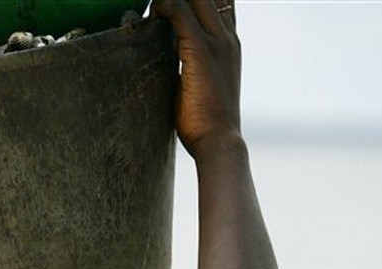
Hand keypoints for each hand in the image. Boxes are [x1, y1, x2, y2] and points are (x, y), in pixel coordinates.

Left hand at [150, 0, 241, 157]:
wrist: (219, 143)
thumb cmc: (207, 123)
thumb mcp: (203, 85)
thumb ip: (191, 65)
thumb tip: (167, 60)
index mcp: (230, 45)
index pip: (221, 3)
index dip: (199, 1)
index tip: (175, 9)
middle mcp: (227, 37)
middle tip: (160, 8)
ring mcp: (216, 42)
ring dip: (170, 1)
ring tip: (153, 10)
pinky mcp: (199, 50)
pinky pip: (179, 10)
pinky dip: (163, 6)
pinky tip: (151, 15)